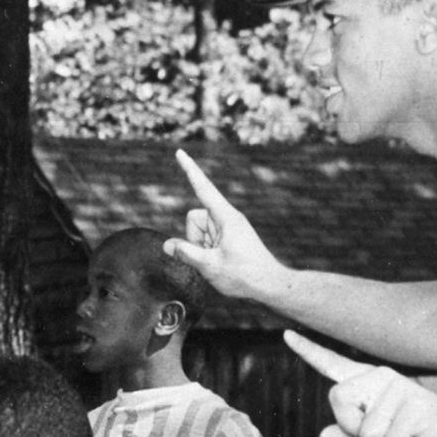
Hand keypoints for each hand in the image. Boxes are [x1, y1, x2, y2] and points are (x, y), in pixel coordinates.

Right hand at [164, 150, 288, 301]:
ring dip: (199, 246)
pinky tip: (220, 262)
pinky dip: (205, 250)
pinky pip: (205, 239)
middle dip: (193, 237)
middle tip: (210, 256)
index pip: (202, 188)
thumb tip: (167, 245)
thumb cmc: (244, 275)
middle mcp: (227, 217)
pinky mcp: (228, 237)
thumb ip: (185, 253)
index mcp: (226, 217)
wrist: (269, 284)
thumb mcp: (210, 266)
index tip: (179, 152)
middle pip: (194, 218)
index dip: (189, 170)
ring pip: (197, 231)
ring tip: (218, 261)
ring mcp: (227, 227)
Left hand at [284, 330, 436, 436]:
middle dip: (353, 429)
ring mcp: (398, 387)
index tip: (285, 335)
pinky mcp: (415, 404)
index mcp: (366, 383)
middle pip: (338, 401)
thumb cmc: (412, 434)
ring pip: (365, 431)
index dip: (308, 351)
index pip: (331, 364)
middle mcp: (379, 377)